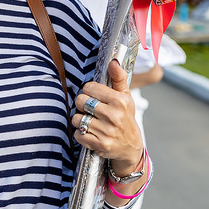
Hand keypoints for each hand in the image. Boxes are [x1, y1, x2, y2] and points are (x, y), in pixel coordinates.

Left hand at [71, 59, 143, 174]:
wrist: (131, 147)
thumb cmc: (125, 118)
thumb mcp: (125, 97)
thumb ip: (118, 78)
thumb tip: (113, 61)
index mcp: (120, 101)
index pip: (89, 87)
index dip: (88, 91)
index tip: (94, 96)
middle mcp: (114, 116)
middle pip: (81, 101)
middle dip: (82, 105)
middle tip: (89, 109)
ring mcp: (107, 131)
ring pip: (77, 118)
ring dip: (80, 120)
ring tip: (89, 121)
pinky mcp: (100, 144)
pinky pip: (78, 134)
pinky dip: (80, 134)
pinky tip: (89, 132)